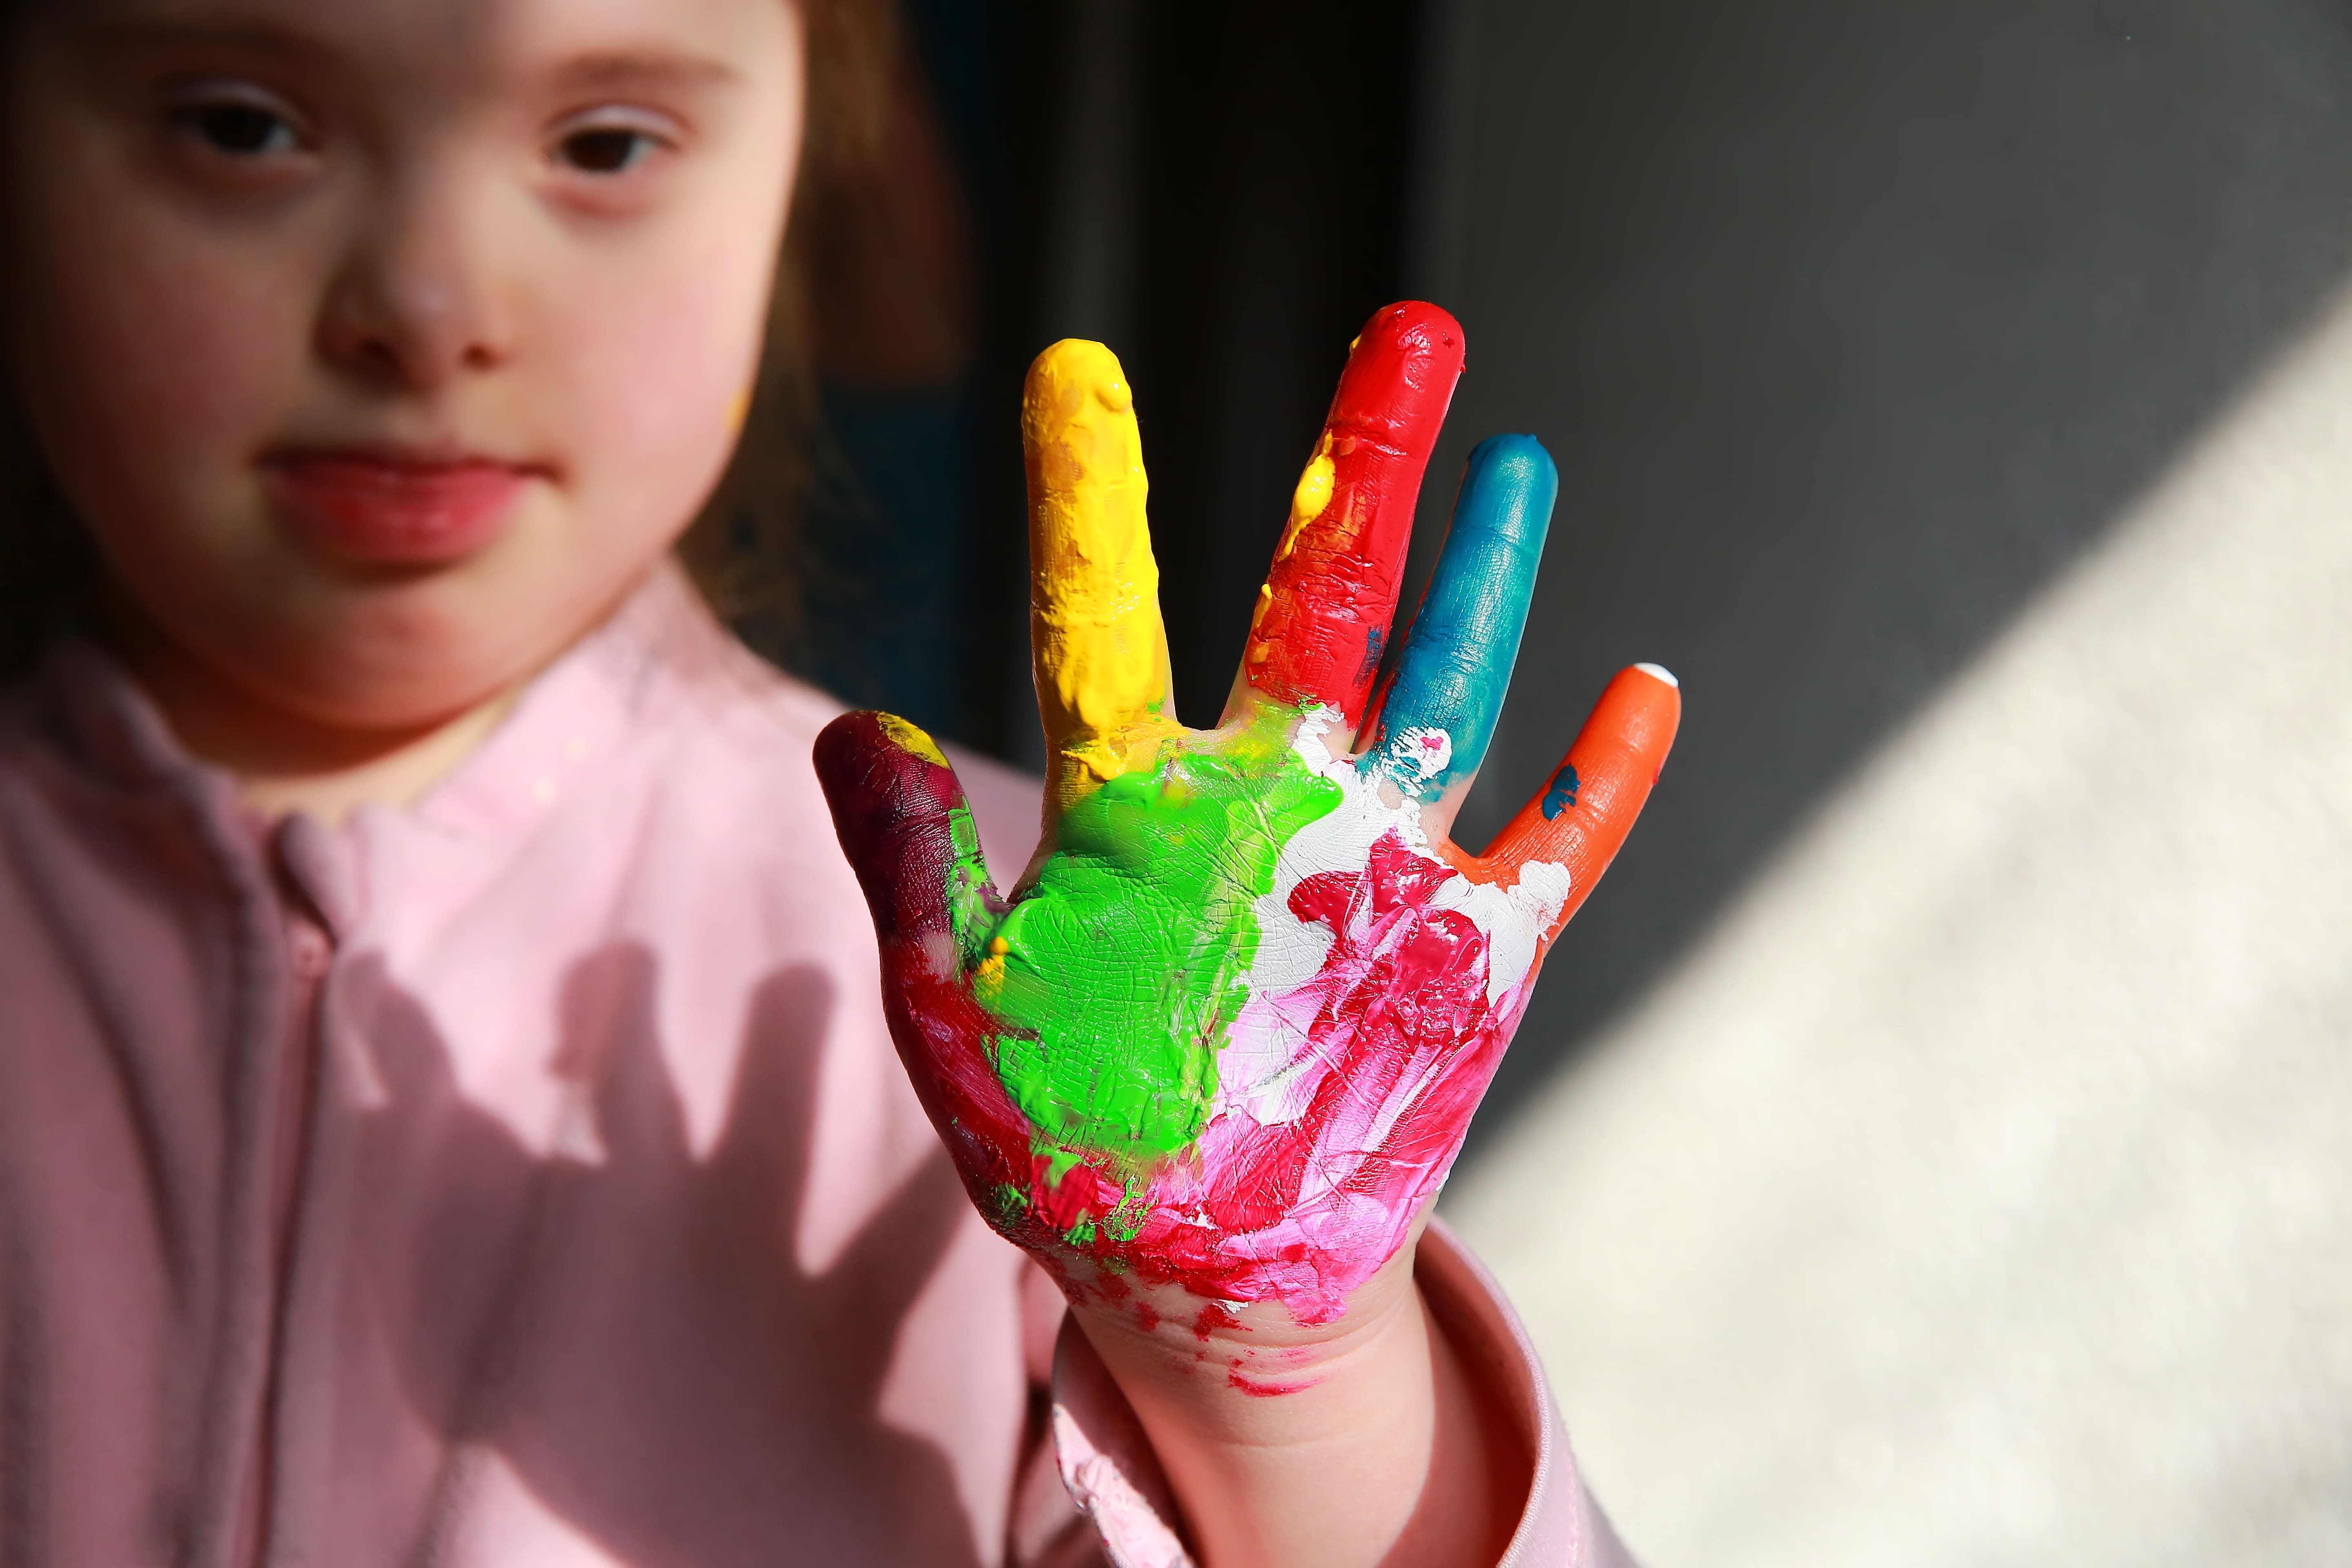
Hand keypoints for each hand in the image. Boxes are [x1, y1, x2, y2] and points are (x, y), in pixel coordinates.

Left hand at [817, 302, 1676, 1327]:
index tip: (1075, 370)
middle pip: (1326, 603)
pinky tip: (1641, 689)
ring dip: (1492, 579)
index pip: (1105, 624)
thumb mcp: (959, 1017)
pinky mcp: (1468, 959)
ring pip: (1449, 689)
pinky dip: (1599, 783)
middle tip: (1414, 329)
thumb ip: (914, 873)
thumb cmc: (1068, 1149)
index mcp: (1135, 814)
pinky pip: (1554, 852)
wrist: (1197, 1269)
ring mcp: (1378, 873)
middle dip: (1368, 469)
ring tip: (1521, 455)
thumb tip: (849, 724)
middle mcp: (1268, 808)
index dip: (1088, 501)